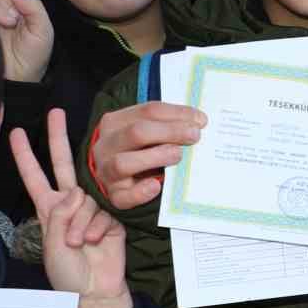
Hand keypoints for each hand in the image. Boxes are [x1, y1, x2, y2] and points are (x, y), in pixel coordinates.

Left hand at [13, 109, 130, 307]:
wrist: (95, 291)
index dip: (25, 156)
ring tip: (82, 244)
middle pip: (62, 165)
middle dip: (58, 139)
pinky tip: (98, 242)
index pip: (35, 177)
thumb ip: (61, 215)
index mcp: (49, 210)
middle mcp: (69, 204)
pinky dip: (99, 228)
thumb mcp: (53, 244)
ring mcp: (92, 210)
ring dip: (82, 222)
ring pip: (85, 198)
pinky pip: (104, 212)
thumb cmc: (67, 273)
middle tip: (56, 113)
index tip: (17, 133)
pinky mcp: (113, 218)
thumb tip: (77, 193)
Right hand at [88, 101, 205, 209]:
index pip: (148, 111)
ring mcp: (107, 171)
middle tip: (194, 136)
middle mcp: (106, 145)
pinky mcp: (113, 195)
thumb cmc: (138, 148)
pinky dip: (140, 192)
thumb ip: (167, 124)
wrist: (114, 175)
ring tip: (177, 155)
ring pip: (123, 163)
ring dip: (155, 157)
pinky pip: (122, 196)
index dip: (177, 114)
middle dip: (170, 132)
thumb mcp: (148, 130)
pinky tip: (156, 186)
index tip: (201, 120)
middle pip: (136, 133)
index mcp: (115, 122)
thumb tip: (198, 122)